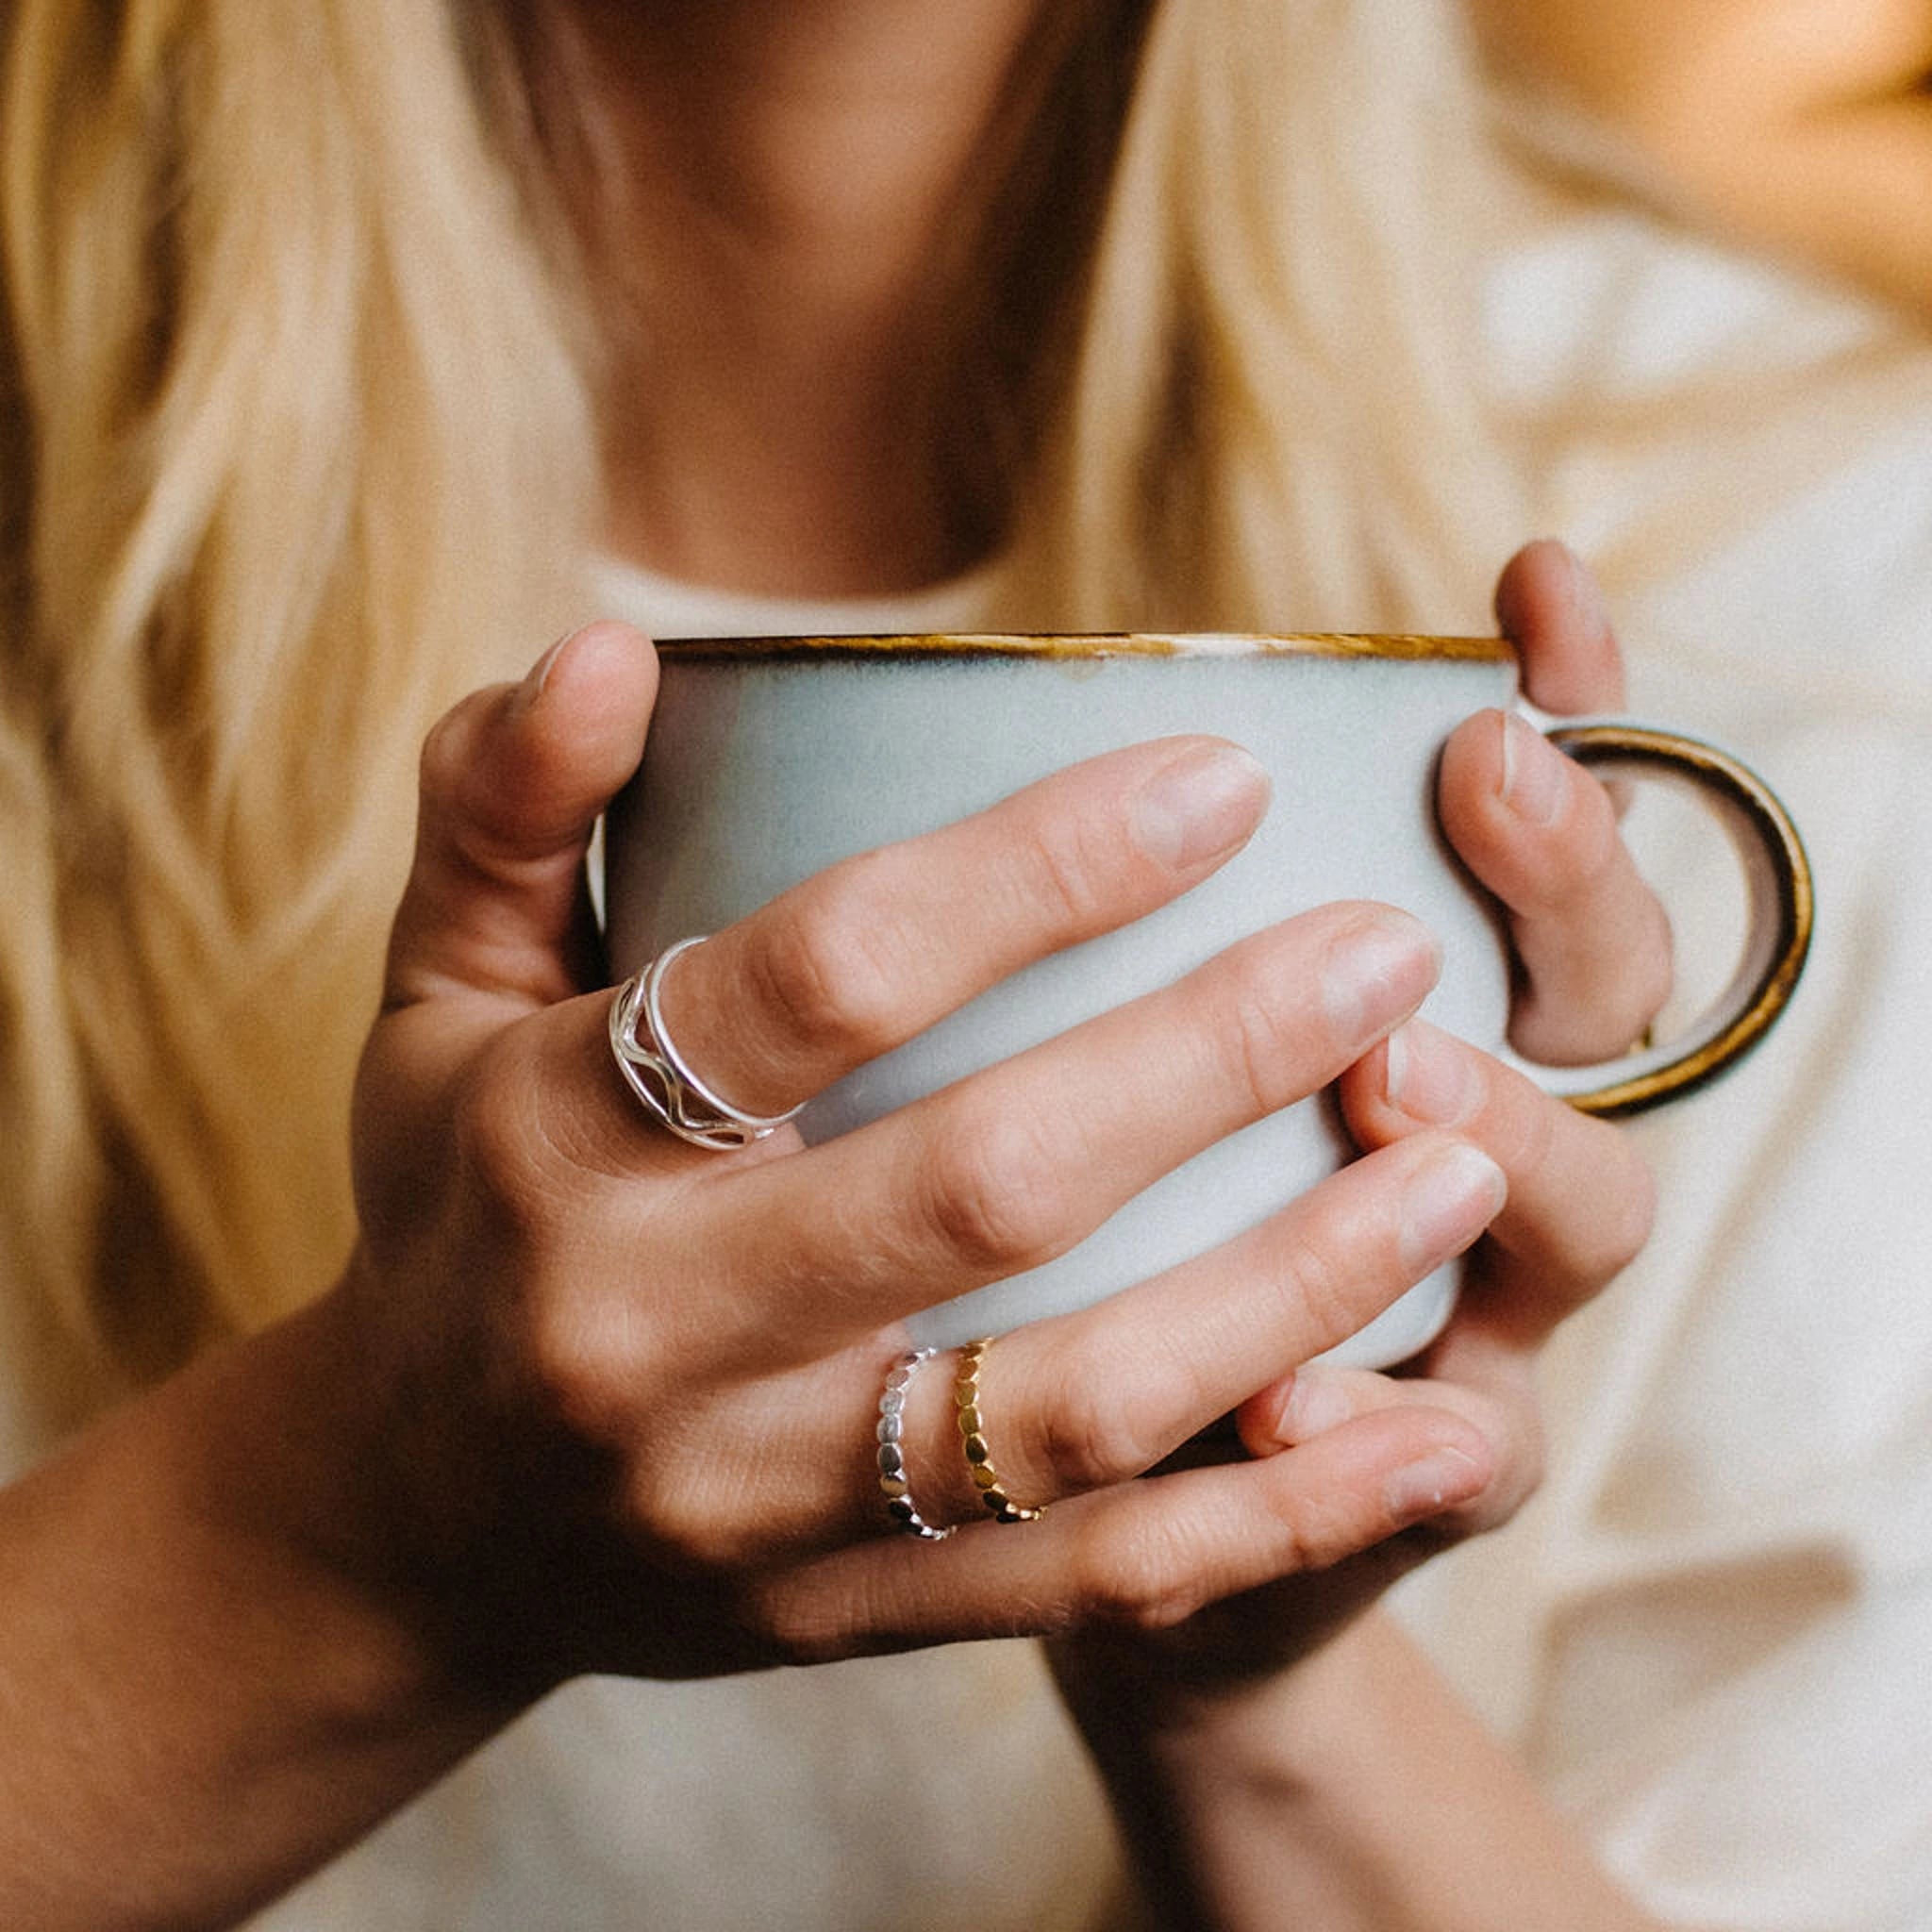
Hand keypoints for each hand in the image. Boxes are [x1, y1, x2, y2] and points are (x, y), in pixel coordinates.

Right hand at [331, 621, 1524, 1694]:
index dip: (1035, 870)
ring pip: (1075, 1406)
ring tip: (1468, 1164)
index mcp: (557, 1141)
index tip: (1224, 780)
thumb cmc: (459, 1206)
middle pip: (983, 1186)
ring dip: (1296, 1284)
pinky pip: (1094, 1581)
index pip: (821, 980)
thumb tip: (618, 645)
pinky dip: (1283, 1510)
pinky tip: (1440, 1434)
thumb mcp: (432, 995)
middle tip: (1391, 954)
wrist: (413, 1524)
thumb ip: (506, 808)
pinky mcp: (848, 1615)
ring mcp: (762, 1503)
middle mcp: (656, 1333)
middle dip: (1212, 1058)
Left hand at [1051, 541, 1664, 1705]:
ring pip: (1585, 1209)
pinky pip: (1459, 1456)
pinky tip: (1302, 1413)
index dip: (1567, 698)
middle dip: (1566, 872)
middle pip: (1607, 988)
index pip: (1527, 817)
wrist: (1106, 1489)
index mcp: (1403, 990)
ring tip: (1401, 1088)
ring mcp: (1474, 1303)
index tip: (1531, 584)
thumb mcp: (1027, 1025)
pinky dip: (1399, 1437)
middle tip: (1489, 771)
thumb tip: (683, 666)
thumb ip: (968, 881)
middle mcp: (1477, 1128)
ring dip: (1515, 1135)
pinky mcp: (1422, 1477)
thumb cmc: (1045, 1213)